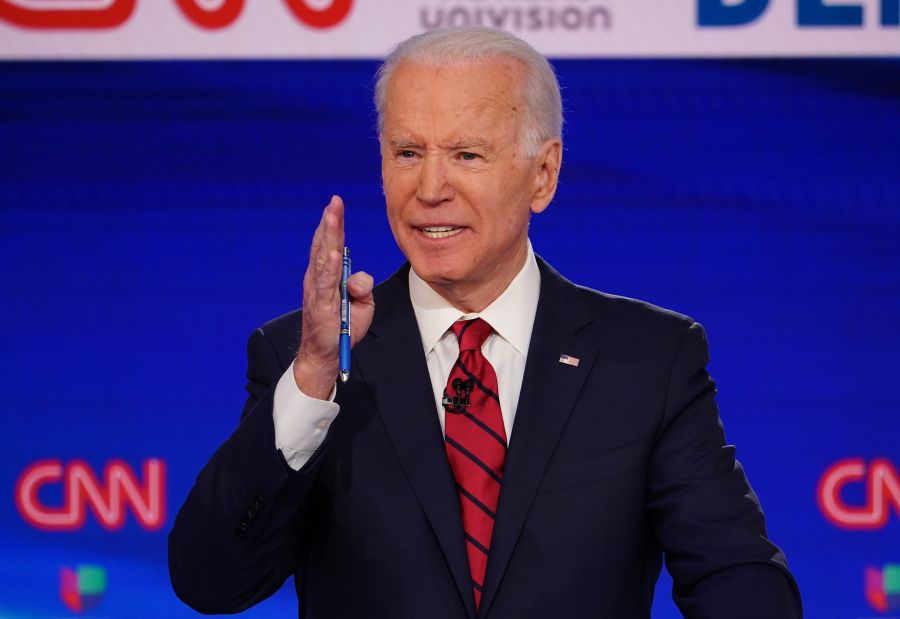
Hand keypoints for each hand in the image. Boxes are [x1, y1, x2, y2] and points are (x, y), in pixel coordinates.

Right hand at [294, 196, 374, 398]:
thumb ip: (363, 287)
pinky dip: (329, 268)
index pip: (331, 244)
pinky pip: (325, 284)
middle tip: (334, 201)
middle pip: (325, 245)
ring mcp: (317, 291)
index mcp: (328, 275)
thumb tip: (357, 278)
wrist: (325, 354)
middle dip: (331, 222)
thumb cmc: (343, 327)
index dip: (334, 224)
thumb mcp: (362, 304)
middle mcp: (318, 278)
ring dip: (328, 237)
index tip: (336, 203)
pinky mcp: (320, 305)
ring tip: (332, 218)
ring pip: (323, 259)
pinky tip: (332, 254)